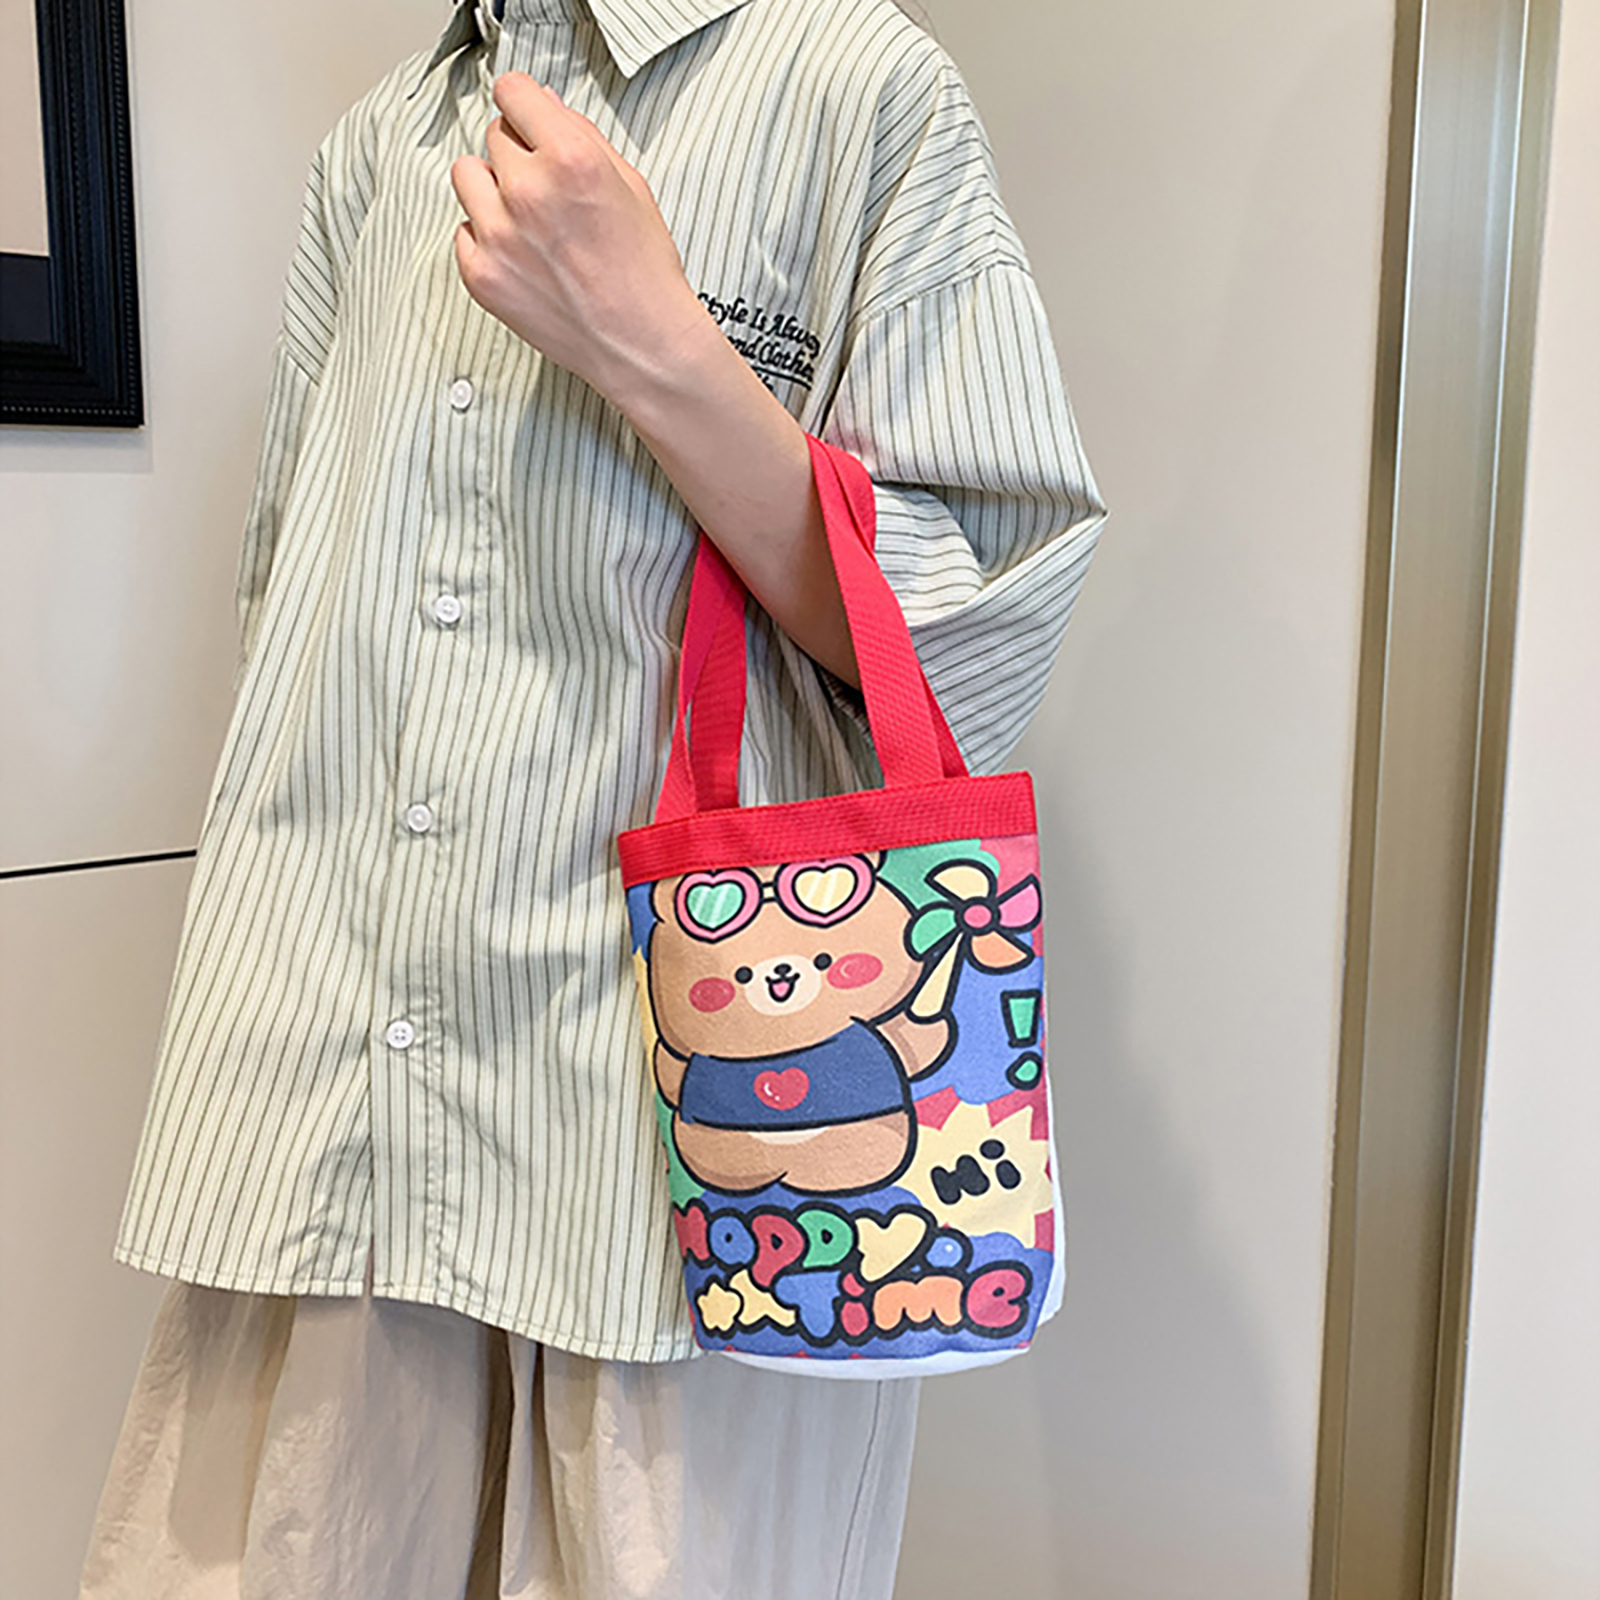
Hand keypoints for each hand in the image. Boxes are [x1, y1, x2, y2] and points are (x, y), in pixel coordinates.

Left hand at [450, 73, 705, 402]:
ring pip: (467, 175)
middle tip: (547, 188)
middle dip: (518, 153)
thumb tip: (544, 107)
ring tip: (527, 219)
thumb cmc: (644, 272)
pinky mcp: (481, 274)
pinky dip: (485, 237)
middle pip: (493, 135)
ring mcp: (498, 235)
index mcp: (570, 159)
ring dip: (492, 188)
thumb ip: (582, 136)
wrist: (640, 343)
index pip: (512, 91)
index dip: (525, 105)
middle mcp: (528, 191)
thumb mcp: (630, 185)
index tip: (529, 118)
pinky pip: (462, 230)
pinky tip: (522, 254)